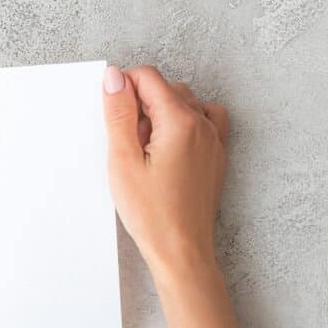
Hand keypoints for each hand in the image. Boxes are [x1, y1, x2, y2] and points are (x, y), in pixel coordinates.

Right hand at [101, 65, 229, 274]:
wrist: (181, 249)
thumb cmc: (151, 213)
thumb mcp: (122, 161)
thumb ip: (119, 114)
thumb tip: (114, 77)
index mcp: (180, 121)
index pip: (148, 77)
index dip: (123, 89)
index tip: (112, 115)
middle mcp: (203, 124)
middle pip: (166, 89)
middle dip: (141, 105)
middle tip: (128, 141)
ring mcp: (214, 140)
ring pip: (185, 103)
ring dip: (162, 114)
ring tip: (146, 149)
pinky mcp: (215, 155)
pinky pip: (204, 120)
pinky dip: (185, 122)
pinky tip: (169, 145)